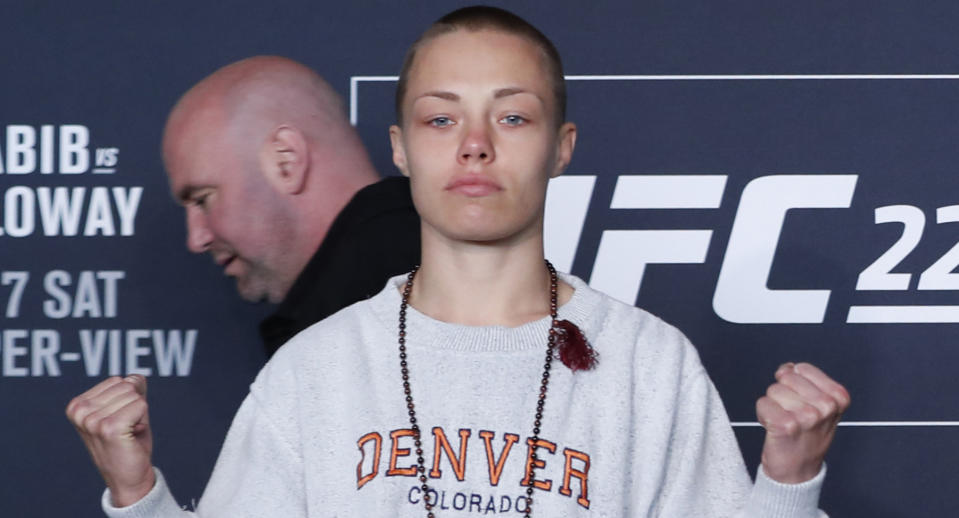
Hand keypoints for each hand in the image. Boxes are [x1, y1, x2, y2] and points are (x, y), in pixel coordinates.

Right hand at [66, 375, 154, 506]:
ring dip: (138, 415)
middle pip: (127, 385)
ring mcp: (92, 420)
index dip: (129, 400)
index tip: (120, 422)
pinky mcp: (108, 428)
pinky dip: (142, 421)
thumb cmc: (128, 442)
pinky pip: (140, 405)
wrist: (129, 477)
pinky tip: (130, 436)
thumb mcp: (126, 409)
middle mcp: (80, 411)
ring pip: (134, 395)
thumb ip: (131, 388)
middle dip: (134, 406)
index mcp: (77, 405)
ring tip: (127, 434)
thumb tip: (136, 377)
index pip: (119, 380)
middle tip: (126, 429)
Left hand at [756, 362, 849, 483]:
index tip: (802, 403)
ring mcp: (808, 416)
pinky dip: (763, 415)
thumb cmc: (806, 435)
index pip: (801, 369)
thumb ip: (804, 380)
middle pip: (785, 378)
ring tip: (786, 424)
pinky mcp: (787, 425)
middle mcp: (826, 406)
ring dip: (773, 406)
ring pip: (773, 390)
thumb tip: (787, 367)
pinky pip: (762, 403)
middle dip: (783, 394)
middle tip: (793, 416)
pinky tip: (775, 429)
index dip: (794, 384)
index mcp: (838, 397)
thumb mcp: (817, 404)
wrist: (799, 470)